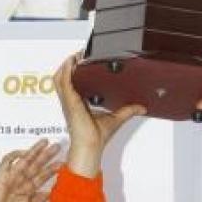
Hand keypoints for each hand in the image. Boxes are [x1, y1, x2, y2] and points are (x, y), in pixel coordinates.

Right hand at [0, 140, 61, 201]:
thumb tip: (51, 191)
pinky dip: (15, 155)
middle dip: (46, 156)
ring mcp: (11, 177)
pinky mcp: (1, 175)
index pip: (42, 176)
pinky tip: (24, 152)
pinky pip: (7, 161)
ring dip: (34, 151)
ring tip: (44, 142)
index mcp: (28, 191)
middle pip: (36, 166)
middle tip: (57, 147)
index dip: (52, 169)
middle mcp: (21, 182)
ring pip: (25, 160)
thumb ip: (40, 200)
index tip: (62, 164)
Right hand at [53, 54, 144, 177]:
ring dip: (66, 64)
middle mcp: (71, 101)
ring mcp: (68, 100)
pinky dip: (66, 71)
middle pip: (63, 77)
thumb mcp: (116, 118)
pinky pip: (63, 82)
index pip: (72, 83)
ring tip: (76, 56)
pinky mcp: (69, 101)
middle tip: (80, 55)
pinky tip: (72, 63)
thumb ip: (128, 110)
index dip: (75, 70)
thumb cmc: (97, 137)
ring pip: (60, 77)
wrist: (92, 146)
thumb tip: (141, 107)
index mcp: (78, 103)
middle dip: (70, 63)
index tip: (83, 61)